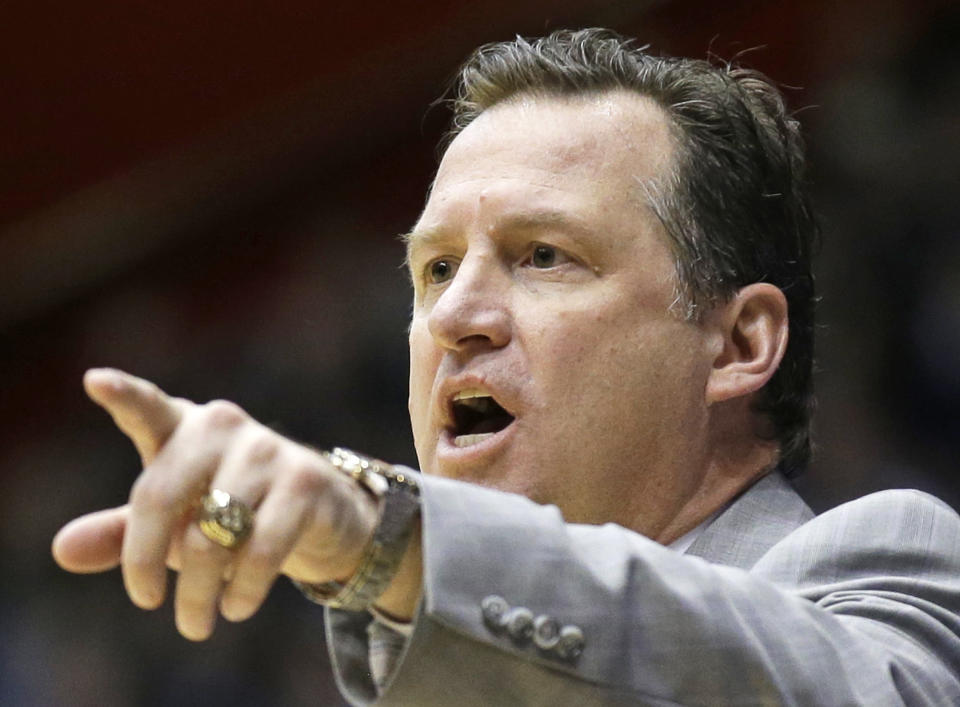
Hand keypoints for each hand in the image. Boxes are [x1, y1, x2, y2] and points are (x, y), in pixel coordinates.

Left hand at [52, 368, 417, 639]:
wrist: (319, 512)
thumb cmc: (227, 512)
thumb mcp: (173, 521)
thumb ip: (120, 533)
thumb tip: (62, 551)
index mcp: (182, 428)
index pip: (147, 408)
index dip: (124, 395)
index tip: (94, 382)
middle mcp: (222, 426)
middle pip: (161, 496)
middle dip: (147, 563)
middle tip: (149, 605)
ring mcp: (267, 450)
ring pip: (212, 535)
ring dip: (199, 593)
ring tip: (195, 624)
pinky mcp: (305, 481)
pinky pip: (261, 549)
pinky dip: (243, 590)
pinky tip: (236, 608)